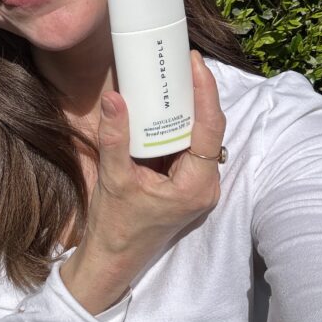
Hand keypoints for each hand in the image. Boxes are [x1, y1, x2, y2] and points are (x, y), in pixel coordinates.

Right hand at [60, 50, 224, 313]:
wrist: (112, 260)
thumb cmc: (115, 226)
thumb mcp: (114, 178)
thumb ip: (115, 137)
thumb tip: (115, 97)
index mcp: (196, 184)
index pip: (210, 128)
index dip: (205, 92)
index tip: (194, 63)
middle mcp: (205, 183)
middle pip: (210, 128)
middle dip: (198, 92)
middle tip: (180, 62)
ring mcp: (197, 184)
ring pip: (200, 135)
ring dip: (188, 107)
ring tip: (174, 75)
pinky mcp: (186, 183)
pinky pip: (188, 145)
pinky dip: (177, 123)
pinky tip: (164, 105)